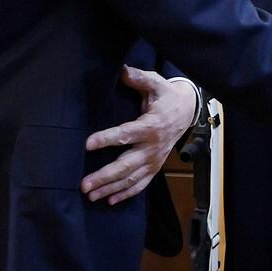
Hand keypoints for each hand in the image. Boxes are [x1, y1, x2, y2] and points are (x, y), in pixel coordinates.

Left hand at [82, 66, 197, 204]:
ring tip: (90, 195)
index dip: (106, 139)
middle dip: (105, 176)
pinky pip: (141, 184)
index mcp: (151, 126)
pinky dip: (126, 194)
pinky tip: (109, 200)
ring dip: (110, 188)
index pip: (126, 134)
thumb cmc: (166, 96)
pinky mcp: (156, 166)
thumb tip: (121, 70)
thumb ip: (138, 78)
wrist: (187, 111)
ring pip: (131, 178)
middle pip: (126, 165)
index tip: (87, 144)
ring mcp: (155, 160)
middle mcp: (152, 147)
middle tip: (84, 184)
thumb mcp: (156, 83)